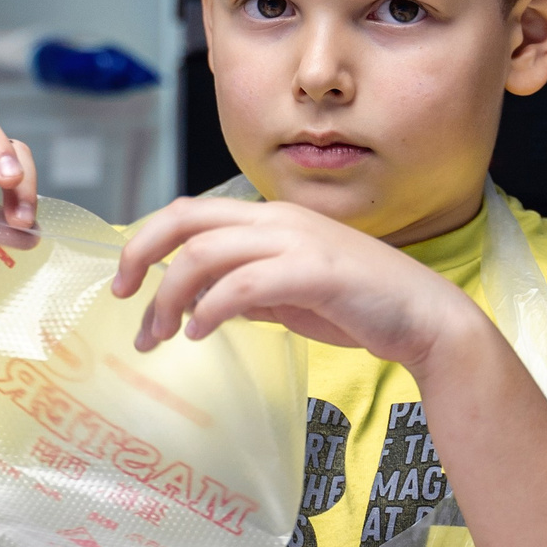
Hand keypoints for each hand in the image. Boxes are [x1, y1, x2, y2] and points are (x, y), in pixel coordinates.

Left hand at [111, 197, 481, 370]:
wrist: (424, 319)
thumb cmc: (360, 305)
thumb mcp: (290, 293)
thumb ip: (249, 288)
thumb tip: (204, 299)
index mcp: (271, 219)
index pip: (191, 212)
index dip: (148, 240)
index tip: (127, 282)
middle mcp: (278, 220)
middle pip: (186, 220)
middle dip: (141, 254)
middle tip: (121, 296)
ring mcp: (296, 243)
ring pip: (206, 254)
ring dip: (170, 296)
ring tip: (159, 334)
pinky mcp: (313, 273)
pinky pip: (242, 285)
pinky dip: (210, 308)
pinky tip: (199, 332)